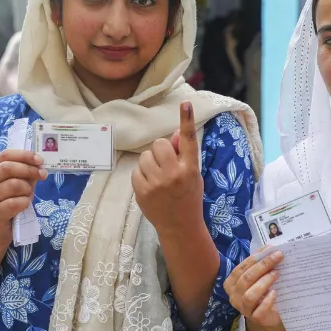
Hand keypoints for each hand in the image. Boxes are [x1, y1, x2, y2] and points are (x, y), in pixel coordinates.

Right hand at [0, 150, 46, 246]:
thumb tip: (40, 164)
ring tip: (28, 195)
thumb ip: (26, 173)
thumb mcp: (18, 185)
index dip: (24, 155)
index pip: (5, 155)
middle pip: (7, 168)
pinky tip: (24, 206)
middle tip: (42, 175)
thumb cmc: (8, 203)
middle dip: (29, 170)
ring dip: (27, 189)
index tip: (40, 160)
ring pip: (13, 185)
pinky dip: (25, 202)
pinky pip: (15, 202)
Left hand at [132, 102, 203, 235]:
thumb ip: (184, 155)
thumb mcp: (193, 175)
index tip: (185, 104)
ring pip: (145, 156)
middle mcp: (174, 174)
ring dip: (150, 163)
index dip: (186, 120)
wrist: (180, 226)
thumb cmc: (188, 196)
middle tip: (166, 163)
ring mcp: (157, 183)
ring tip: (158, 176)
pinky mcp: (143, 191)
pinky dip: (142, 174)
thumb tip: (174, 134)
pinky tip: (150, 185)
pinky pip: (137, 170)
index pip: (189, 140)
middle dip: (161, 150)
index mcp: (190, 168)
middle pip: (159, 144)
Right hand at [224, 250, 287, 330]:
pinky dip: (267, 300)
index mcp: (231, 283)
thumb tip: (270, 247)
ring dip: (264, 282)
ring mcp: (243, 309)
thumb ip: (260, 263)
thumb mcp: (258, 276)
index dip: (256, 258)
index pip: (241, 268)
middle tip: (278, 257)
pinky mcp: (255, 319)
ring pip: (249, 295)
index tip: (271, 249)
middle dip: (262, 266)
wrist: (267, 315)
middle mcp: (234, 296)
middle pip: (246, 279)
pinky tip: (275, 292)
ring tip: (276, 273)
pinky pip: (259, 311)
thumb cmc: (261, 291)